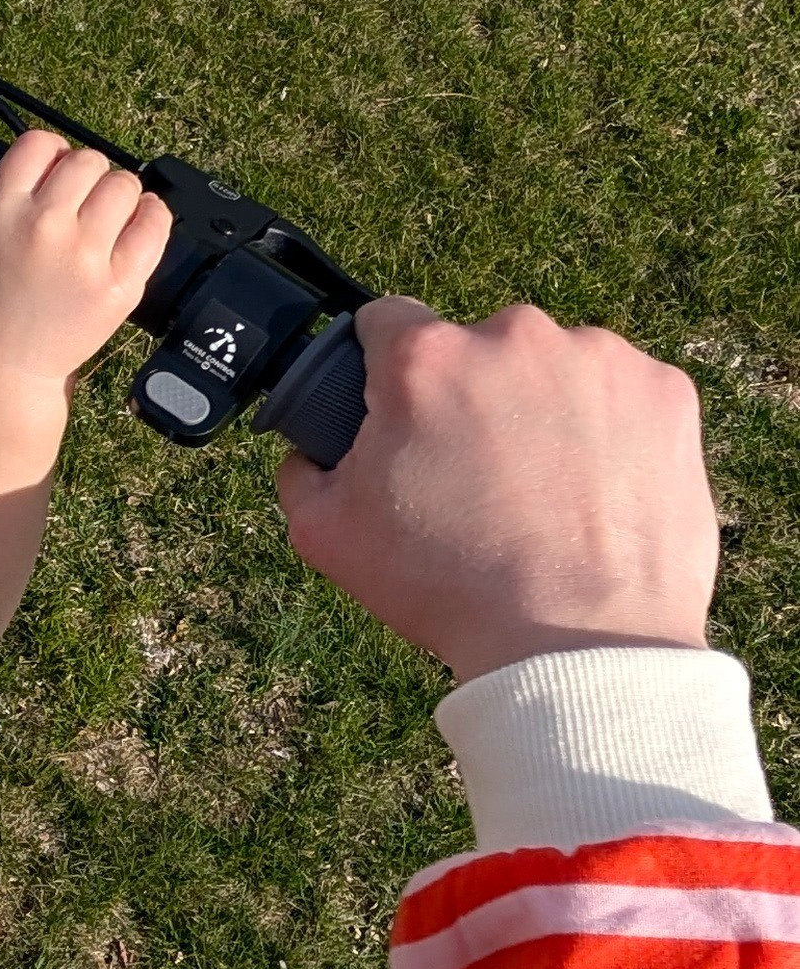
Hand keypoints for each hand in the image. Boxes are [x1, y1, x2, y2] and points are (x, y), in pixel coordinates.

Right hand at [0, 134, 172, 453]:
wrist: (6, 372)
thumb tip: (10, 197)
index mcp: (2, 212)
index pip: (38, 144)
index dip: (51, 152)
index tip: (56, 169)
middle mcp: (45, 225)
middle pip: (87, 161)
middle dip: (88, 176)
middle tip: (84, 200)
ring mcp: (86, 254)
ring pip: (124, 185)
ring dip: (120, 196)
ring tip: (112, 215)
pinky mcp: (119, 282)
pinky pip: (153, 225)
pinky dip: (152, 217)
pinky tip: (142, 221)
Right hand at [276, 297, 719, 681]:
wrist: (578, 646)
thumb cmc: (451, 592)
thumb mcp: (328, 538)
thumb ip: (302, 470)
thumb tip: (311, 448)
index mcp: (426, 358)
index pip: (387, 322)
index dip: (386, 371)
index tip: (405, 415)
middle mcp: (514, 336)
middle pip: (478, 348)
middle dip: (473, 397)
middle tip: (477, 477)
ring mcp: (600, 359)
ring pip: (555, 368)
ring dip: (545, 409)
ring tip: (544, 495)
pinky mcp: (665, 392)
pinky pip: (624, 395)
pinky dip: (612, 432)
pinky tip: (597, 493)